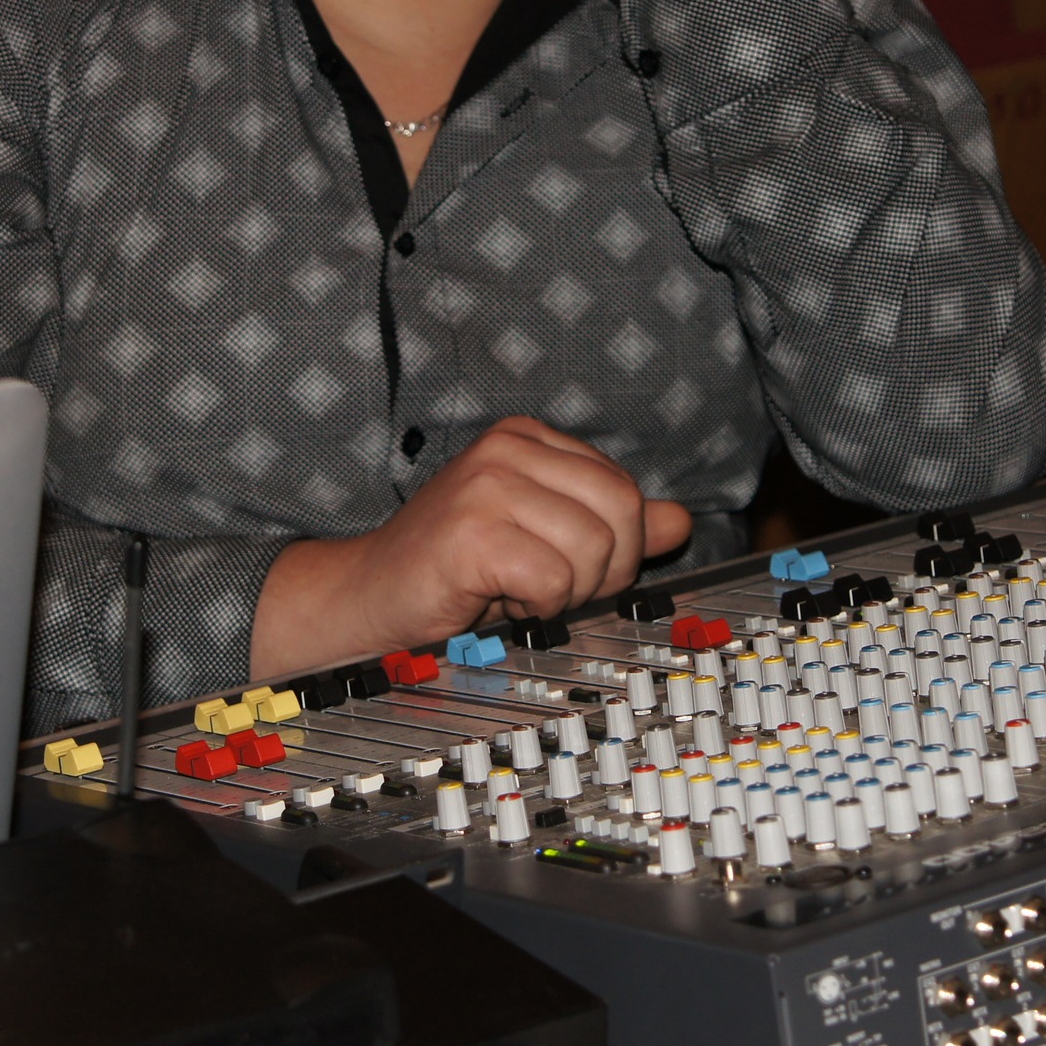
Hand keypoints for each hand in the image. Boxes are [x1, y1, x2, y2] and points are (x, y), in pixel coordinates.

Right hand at [248, 416, 692, 681]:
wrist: (367, 600)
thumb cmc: (454, 574)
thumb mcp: (543, 538)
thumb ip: (610, 525)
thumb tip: (679, 520)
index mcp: (528, 437)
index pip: (625, 488)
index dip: (616, 548)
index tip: (568, 571)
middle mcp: (508, 447)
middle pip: (622, 512)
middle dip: (602, 571)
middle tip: (549, 591)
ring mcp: (487, 485)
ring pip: (594, 548)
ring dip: (566, 594)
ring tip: (518, 594)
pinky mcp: (471, 532)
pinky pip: (555, 580)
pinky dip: (539, 608)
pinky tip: (500, 603)